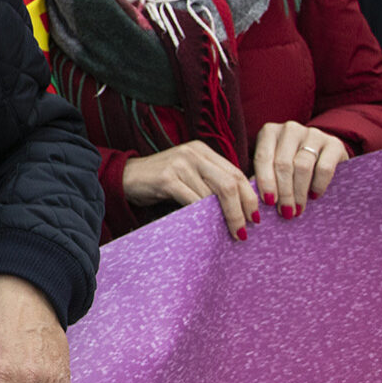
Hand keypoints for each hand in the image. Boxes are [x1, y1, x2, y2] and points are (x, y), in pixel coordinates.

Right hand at [121, 140, 259, 240]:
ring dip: (226, 216)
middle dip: (242, 209)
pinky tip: (207, 227)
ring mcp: (180, 164)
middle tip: (247, 228)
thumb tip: (242, 205)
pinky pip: (193, 201)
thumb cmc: (161, 181)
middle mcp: (194, 153)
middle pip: (230, 182)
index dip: (250, 196)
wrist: (125, 178)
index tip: (256, 216)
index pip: (236, 173)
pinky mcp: (167, 178)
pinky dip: (203, 216)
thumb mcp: (189, 174)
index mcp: (203, 150)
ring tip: (232, 232)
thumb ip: (211, 181)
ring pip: (213, 194)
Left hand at [252, 122, 347, 220]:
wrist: (323, 154)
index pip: (263, 158)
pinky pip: (324, 168)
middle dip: (283, 191)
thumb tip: (253, 198)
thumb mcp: (274, 166)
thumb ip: (264, 177)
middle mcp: (290, 129)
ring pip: (302, 166)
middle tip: (285, 211)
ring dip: (299, 192)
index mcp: (269, 132)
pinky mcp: (334, 143)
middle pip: (283, 163)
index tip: (268, 202)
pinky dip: (318, 185)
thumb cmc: (291, 164)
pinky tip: (314, 196)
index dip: (265, 182)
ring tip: (298, 208)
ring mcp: (313, 134)